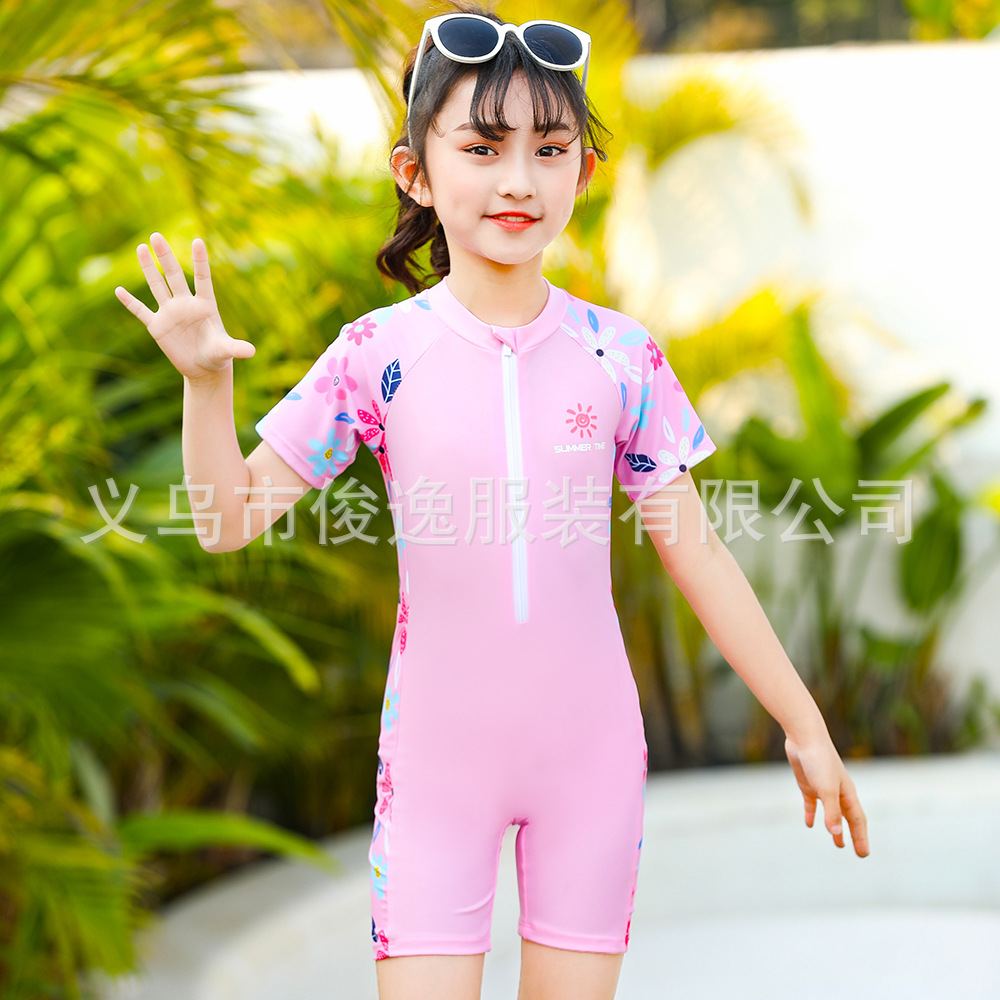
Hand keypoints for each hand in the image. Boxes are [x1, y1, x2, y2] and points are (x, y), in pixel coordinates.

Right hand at [114, 233, 254, 382]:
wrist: (204, 368)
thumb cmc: (218, 355)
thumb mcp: (226, 351)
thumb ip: (236, 348)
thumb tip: (251, 352)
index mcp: (205, 305)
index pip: (202, 278)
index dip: (200, 261)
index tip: (198, 241)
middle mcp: (186, 304)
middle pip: (174, 275)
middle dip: (165, 256)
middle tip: (156, 235)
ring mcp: (170, 313)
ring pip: (157, 286)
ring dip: (148, 268)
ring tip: (142, 248)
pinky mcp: (158, 326)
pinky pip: (141, 311)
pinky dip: (130, 303)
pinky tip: (118, 291)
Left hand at [785, 733, 868, 856]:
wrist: (804, 737)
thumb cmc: (819, 761)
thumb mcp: (826, 789)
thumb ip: (831, 812)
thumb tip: (836, 835)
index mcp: (848, 793)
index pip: (858, 821)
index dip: (861, 838)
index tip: (863, 854)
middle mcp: (838, 792)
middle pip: (848, 819)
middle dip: (854, 835)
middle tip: (860, 853)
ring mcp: (822, 788)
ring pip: (832, 813)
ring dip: (835, 828)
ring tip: (838, 843)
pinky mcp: (807, 784)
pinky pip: (812, 804)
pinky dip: (812, 814)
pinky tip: (809, 824)